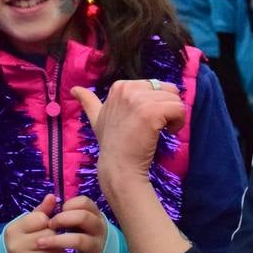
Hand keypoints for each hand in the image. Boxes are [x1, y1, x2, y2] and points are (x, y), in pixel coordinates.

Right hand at [3, 193, 60, 252]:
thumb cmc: (21, 237)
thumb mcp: (26, 222)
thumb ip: (41, 210)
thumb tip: (53, 196)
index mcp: (14, 230)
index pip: (40, 219)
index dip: (46, 220)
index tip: (45, 224)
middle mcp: (17, 246)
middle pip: (49, 235)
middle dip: (54, 234)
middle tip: (50, 236)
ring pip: (55, 250)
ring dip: (59, 248)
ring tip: (53, 247)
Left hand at [40, 195, 107, 252]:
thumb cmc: (84, 233)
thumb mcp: (78, 221)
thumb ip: (63, 210)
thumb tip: (49, 197)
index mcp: (95, 215)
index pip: (85, 203)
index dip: (69, 205)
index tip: (57, 211)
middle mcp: (99, 229)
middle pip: (83, 217)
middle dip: (62, 219)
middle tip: (49, 225)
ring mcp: (98, 246)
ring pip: (80, 241)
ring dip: (57, 241)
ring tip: (41, 242)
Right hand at [74, 80, 183, 198]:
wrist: (118, 165)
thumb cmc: (111, 143)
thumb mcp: (96, 118)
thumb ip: (88, 102)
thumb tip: (74, 89)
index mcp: (119, 87)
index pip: (154, 86)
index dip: (154, 104)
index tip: (143, 120)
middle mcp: (128, 89)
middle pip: (167, 90)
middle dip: (166, 108)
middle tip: (154, 126)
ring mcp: (139, 100)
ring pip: (175, 99)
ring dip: (173, 117)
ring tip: (160, 131)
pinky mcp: (151, 112)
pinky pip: (179, 109)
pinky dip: (178, 123)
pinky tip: (167, 133)